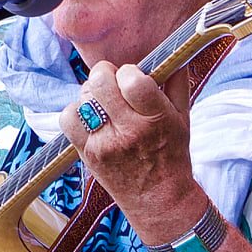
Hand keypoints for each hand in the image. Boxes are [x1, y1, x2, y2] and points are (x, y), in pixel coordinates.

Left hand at [61, 62, 204, 234]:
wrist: (159, 200)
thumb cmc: (172, 156)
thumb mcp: (183, 118)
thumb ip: (177, 82)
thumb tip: (172, 52)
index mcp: (157, 120)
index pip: (133, 80)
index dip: (129, 72)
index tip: (134, 79)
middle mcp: (129, 132)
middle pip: (100, 84)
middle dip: (105, 75)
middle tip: (113, 84)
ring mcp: (104, 145)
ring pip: (82, 99)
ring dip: (91, 95)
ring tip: (104, 104)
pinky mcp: (86, 154)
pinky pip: (68, 119)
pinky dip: (76, 112)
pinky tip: (91, 117)